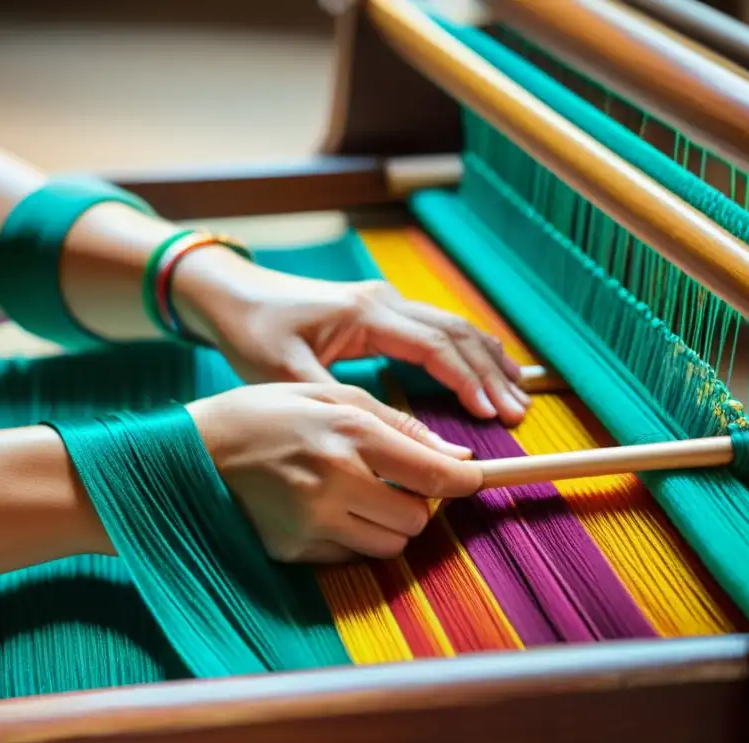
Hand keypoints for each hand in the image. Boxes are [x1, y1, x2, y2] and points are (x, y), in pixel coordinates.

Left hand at [175, 254, 528, 425]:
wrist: (229, 296)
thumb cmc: (252, 332)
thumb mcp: (288, 376)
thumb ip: (348, 406)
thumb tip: (402, 441)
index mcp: (366, 313)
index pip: (436, 346)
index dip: (469, 381)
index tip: (494, 414)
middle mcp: (382, 301)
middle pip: (456, 333)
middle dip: (491, 372)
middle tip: (519, 413)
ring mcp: (383, 302)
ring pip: (451, 327)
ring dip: (485, 359)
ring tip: (517, 395)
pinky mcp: (377, 311)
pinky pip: (435, 329)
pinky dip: (465, 352)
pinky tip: (482, 372)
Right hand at [186, 382, 481, 563]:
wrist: (191, 450)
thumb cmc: (265, 413)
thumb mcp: (329, 394)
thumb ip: (397, 424)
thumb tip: (456, 457)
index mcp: (348, 432)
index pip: (431, 474)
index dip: (464, 482)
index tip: (475, 480)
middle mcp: (335, 480)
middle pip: (416, 520)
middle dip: (415, 504)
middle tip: (392, 481)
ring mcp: (312, 521)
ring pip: (389, 546)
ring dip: (386, 525)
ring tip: (357, 494)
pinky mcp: (293, 549)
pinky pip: (349, 557)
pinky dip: (350, 538)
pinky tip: (322, 509)